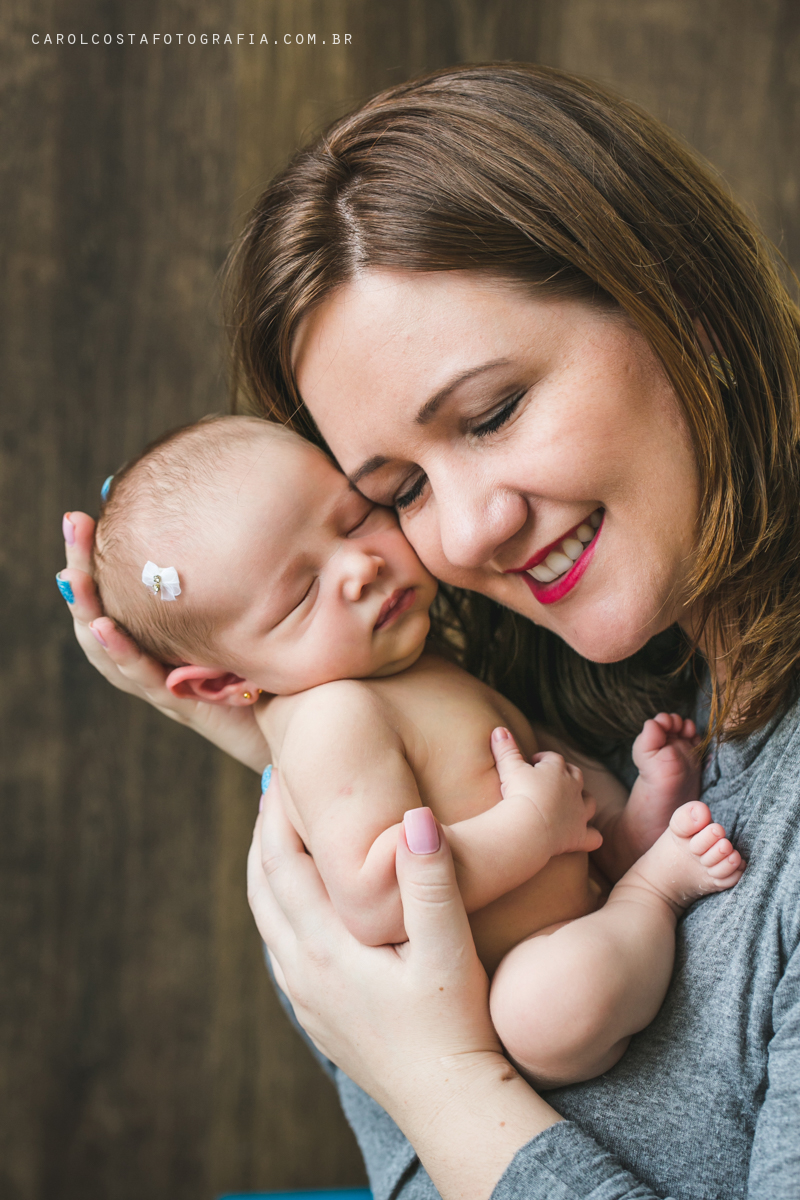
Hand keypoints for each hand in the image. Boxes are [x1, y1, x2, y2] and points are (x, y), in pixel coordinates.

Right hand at [59, 510, 269, 770]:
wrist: (302, 728)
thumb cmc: (275, 670)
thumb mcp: (247, 617)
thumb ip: (233, 581)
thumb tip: (228, 523)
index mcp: (161, 642)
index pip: (115, 597)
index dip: (96, 560)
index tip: (84, 519)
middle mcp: (153, 664)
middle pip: (100, 616)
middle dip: (82, 570)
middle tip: (72, 523)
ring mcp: (163, 686)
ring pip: (109, 649)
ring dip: (89, 609)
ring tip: (73, 574)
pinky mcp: (182, 706)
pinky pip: (143, 677)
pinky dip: (122, 651)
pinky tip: (105, 626)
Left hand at [248, 773, 560, 1199]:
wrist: (449, 1103)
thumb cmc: (454, 1026)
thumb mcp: (450, 950)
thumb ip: (432, 882)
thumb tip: (416, 818)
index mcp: (326, 946)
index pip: (283, 862)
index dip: (279, 812)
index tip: (285, 768)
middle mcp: (302, 970)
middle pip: (263, 885)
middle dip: (266, 832)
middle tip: (274, 785)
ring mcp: (305, 996)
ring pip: (267, 917)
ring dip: (268, 868)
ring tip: (280, 832)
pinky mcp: (317, 1015)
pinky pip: (280, 946)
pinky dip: (279, 907)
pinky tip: (301, 900)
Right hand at [491, 728, 602, 858]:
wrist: (529, 828)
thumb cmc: (520, 795)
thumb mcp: (509, 768)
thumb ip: (506, 749)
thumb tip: (499, 730)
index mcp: (556, 769)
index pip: (553, 759)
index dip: (543, 760)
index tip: (532, 764)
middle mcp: (572, 788)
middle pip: (575, 776)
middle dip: (566, 775)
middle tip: (550, 781)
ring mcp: (579, 812)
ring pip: (589, 802)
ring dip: (583, 801)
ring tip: (570, 804)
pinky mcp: (579, 835)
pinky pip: (593, 836)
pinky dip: (592, 836)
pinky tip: (587, 837)